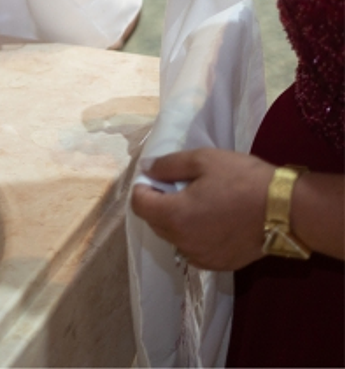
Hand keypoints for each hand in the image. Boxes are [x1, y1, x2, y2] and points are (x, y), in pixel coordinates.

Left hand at [130, 148, 273, 270]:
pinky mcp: (219, 265)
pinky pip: (192, 250)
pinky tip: (210, 221)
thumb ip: (167, 165)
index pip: (139, 205)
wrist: (286, 210)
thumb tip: (146, 169)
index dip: (143, 188)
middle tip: (179, 186)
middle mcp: (183, 242)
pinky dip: (192, 236)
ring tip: (197, 203)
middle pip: (154, 222)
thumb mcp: (202, 160)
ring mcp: (201, 257)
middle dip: (158, 203)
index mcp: (174, 215)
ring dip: (175, 220)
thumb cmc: (242, 180)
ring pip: (173, 237)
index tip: (158, 178)